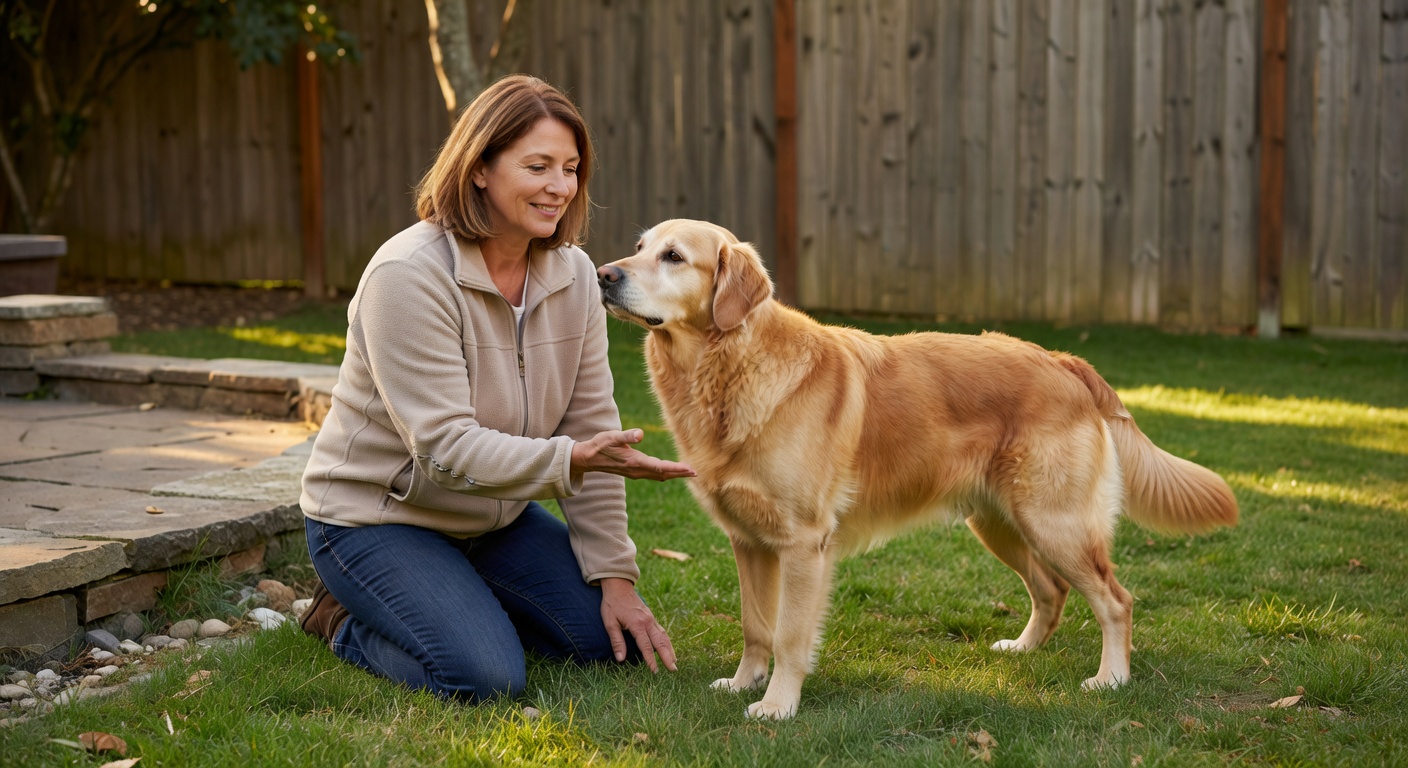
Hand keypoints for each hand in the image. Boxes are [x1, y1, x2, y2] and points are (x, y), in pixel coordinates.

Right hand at [571, 429, 695, 481]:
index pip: (660, 467)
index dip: (676, 468)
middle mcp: (637, 470)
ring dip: (675, 474)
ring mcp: (636, 473)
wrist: (588, 458)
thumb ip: (626, 436)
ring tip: (689, 473)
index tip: (690, 469)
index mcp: (635, 462)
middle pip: (663, 474)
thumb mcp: (612, 436)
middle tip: (697, 473)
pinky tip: (672, 472)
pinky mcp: (634, 472)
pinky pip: (654, 475)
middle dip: (680, 473)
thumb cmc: (600, 445)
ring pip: (660, 476)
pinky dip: (666, 474)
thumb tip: (640, 434)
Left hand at [599, 577, 676, 672]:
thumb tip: (621, 659)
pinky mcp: (651, 617)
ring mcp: (651, 619)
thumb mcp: (610, 623)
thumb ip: (616, 641)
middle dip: (667, 656)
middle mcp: (647, 622)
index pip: (646, 646)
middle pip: (660, 642)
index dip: (651, 660)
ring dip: (670, 650)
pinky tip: (669, 648)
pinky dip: (667, 641)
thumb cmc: (612, 605)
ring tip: (675, 662)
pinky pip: (661, 631)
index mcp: (637, 624)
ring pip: (664, 636)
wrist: (619, 586)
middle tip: (673, 670)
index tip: (655, 671)